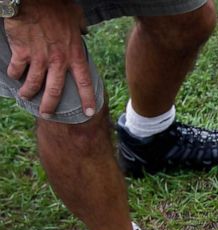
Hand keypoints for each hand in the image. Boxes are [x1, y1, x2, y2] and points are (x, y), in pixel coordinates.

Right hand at [4, 0, 94, 118]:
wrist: (35, 0)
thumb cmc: (57, 6)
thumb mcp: (76, 17)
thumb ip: (81, 28)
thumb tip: (84, 31)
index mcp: (74, 54)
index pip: (85, 82)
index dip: (88, 99)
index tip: (89, 112)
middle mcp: (58, 60)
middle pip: (55, 90)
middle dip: (51, 105)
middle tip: (47, 114)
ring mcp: (39, 58)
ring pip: (33, 83)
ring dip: (28, 92)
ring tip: (25, 96)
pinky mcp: (21, 52)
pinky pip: (16, 69)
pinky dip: (14, 74)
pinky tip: (13, 76)